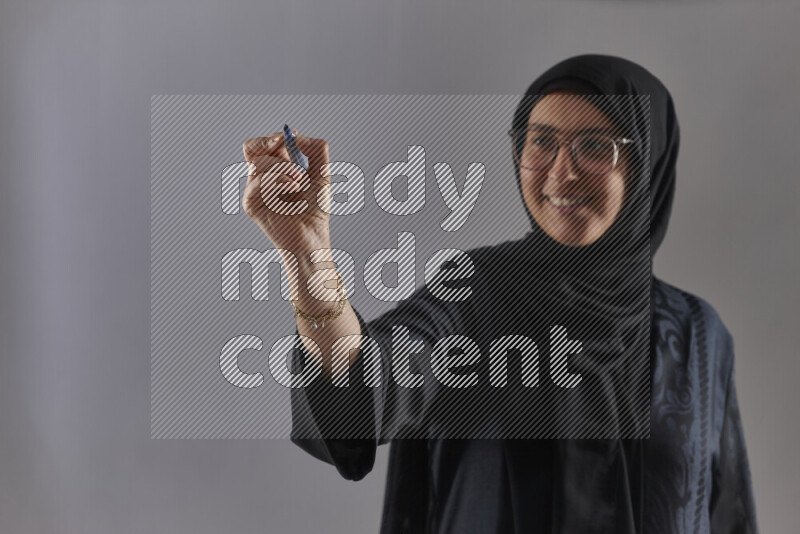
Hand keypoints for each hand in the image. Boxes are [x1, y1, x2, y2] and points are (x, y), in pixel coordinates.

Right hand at [241, 131, 332, 259]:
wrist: (312, 236)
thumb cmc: (315, 209)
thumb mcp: (322, 173)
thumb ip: (316, 149)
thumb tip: (296, 135)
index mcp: (276, 167)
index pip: (265, 143)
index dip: (276, 136)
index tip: (292, 137)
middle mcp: (262, 177)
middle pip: (250, 148)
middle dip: (267, 142)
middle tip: (283, 145)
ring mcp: (255, 191)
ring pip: (257, 163)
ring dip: (281, 166)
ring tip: (299, 180)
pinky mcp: (251, 205)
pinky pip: (255, 183)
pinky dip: (276, 180)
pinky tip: (293, 187)